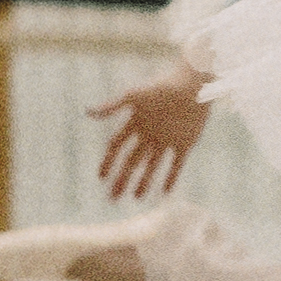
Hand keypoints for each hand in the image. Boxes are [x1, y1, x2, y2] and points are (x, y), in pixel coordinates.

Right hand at [92, 74, 210, 199]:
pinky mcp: (185, 142)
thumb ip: (111, 106)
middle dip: (122, 178)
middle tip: (112, 197)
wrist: (193, 83)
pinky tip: (165, 192)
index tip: (100, 177)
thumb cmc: (162, 86)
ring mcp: (167, 139)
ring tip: (136, 197)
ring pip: (152, 165)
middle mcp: (149, 134)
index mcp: (136, 123)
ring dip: (144, 181)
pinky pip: (176, 164)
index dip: (108, 162)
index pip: (117, 147)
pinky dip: (171, 177)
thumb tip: (86, 111)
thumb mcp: (134, 96)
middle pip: (132, 161)